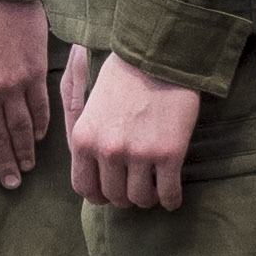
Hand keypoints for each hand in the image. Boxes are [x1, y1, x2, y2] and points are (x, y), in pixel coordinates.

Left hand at [70, 47, 202, 214]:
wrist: (160, 55)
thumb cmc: (124, 74)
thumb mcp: (88, 102)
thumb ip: (85, 136)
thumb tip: (88, 170)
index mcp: (83, 138)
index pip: (84, 187)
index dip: (99, 195)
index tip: (110, 192)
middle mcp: (107, 150)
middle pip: (114, 196)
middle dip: (125, 197)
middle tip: (136, 188)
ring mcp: (138, 153)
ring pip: (140, 199)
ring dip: (148, 199)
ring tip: (154, 189)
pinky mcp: (169, 154)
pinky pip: (168, 193)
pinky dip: (171, 200)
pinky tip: (172, 197)